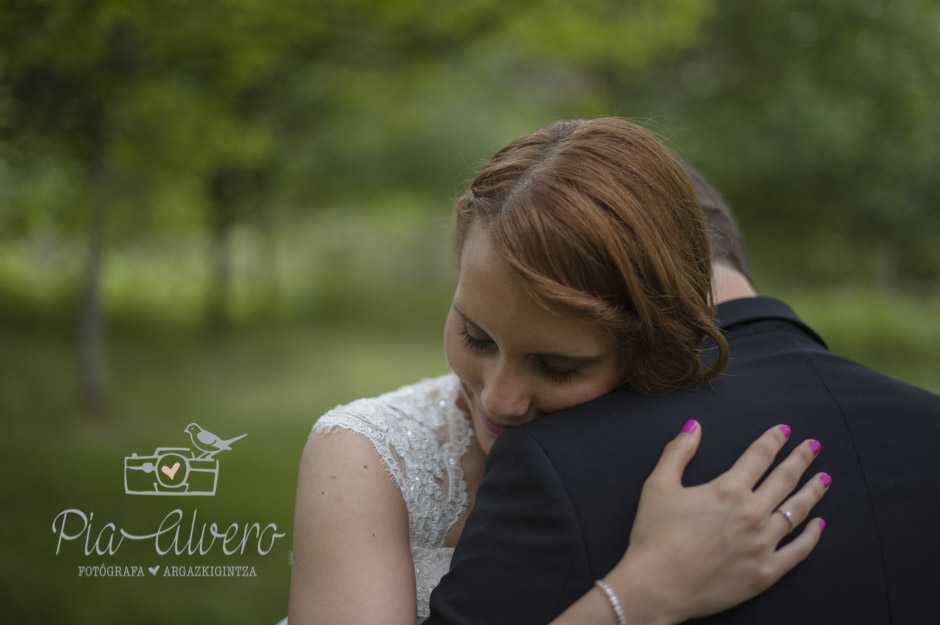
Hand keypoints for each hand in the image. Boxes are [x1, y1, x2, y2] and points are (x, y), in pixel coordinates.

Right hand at [607, 421, 828, 624]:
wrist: (656, 586)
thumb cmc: (654, 536)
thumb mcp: (658, 486)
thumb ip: (678, 452)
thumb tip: (694, 426)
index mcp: (728, 490)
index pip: (759, 456)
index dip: (774, 439)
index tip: (786, 430)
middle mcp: (752, 513)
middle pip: (785, 479)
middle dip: (800, 459)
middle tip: (813, 446)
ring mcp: (763, 544)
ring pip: (796, 512)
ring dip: (812, 492)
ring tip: (823, 479)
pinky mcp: (766, 572)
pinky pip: (798, 551)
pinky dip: (812, 536)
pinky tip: (818, 524)